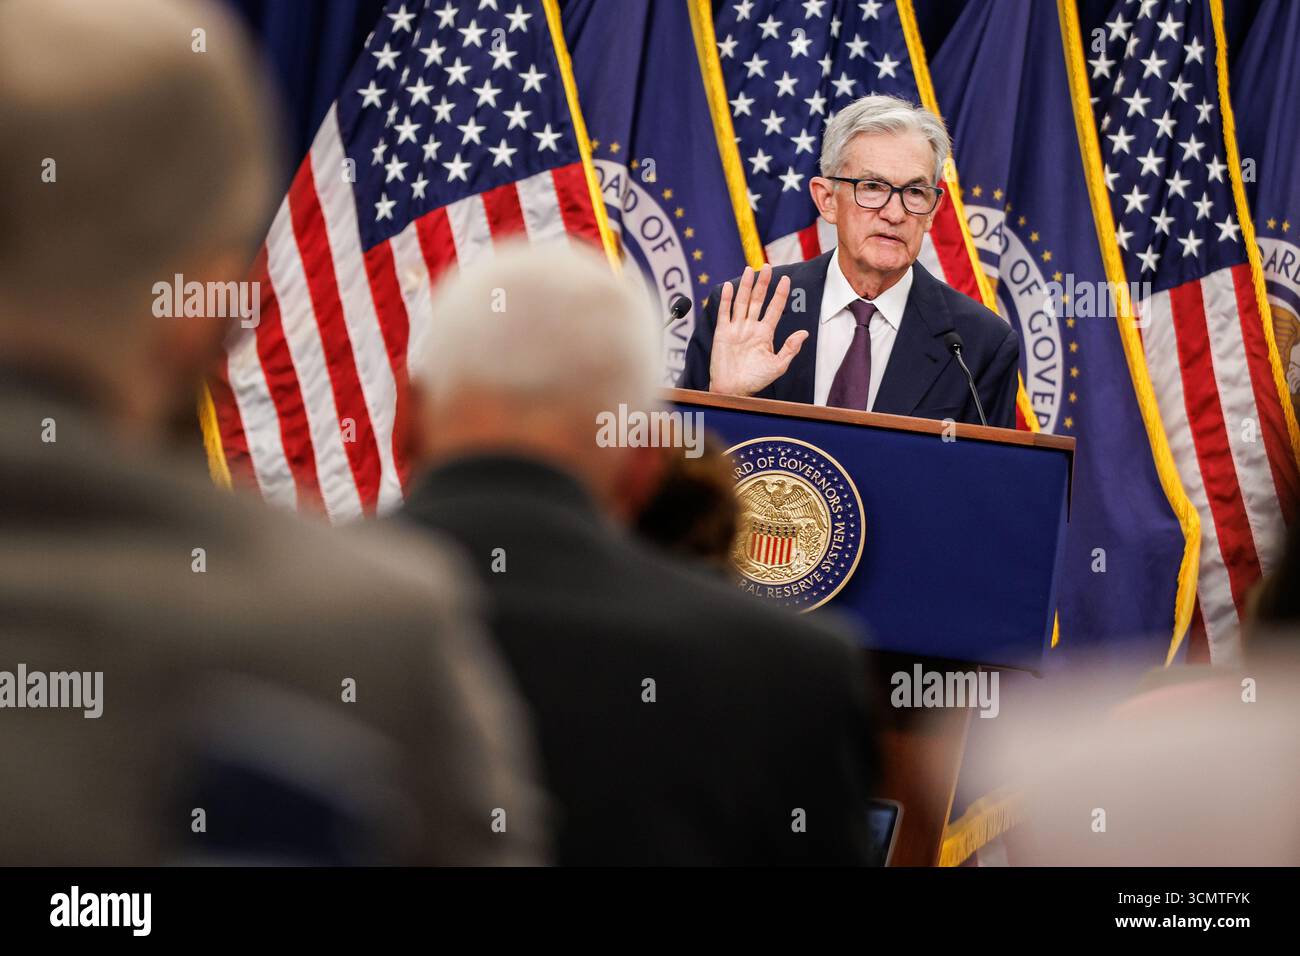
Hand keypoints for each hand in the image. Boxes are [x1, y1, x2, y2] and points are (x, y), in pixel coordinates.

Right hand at [708, 265, 808, 396]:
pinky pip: (724, 313)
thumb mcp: (777, 366)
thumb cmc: (755, 380)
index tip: (786, 279)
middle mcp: (751, 327)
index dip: (780, 294)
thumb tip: (804, 333)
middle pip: (758, 300)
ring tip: (749, 270)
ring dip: (745, 286)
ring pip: (742, 302)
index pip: (775, 308)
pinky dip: (726, 300)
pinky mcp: (722, 332)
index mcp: (765, 333)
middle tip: (768, 266)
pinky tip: (728, 287)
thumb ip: (790, 349)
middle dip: (763, 283)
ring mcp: (736, 328)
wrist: (733, 390)